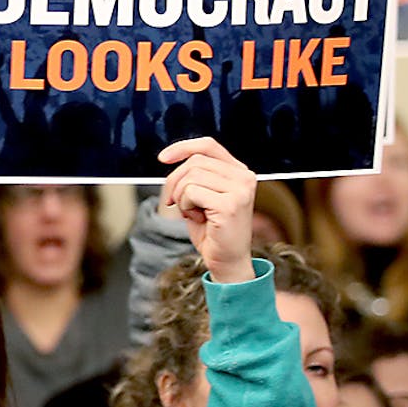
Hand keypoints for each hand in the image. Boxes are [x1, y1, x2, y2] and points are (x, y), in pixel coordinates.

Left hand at [157, 137, 256, 282]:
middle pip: (194, 162)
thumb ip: (195, 175)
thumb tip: (169, 157)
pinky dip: (185, 206)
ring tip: (193, 212)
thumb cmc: (212, 230)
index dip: (183, 147)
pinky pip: (191, 192)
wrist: (227, 261)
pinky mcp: (231, 204)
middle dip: (174, 181)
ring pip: (191, 176)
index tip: (163, 158)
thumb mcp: (202, 195)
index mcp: (239, 171)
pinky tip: (198, 219)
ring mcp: (240, 190)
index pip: (208, 145)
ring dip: (181, 196)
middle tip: (174, 202)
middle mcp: (244, 177)